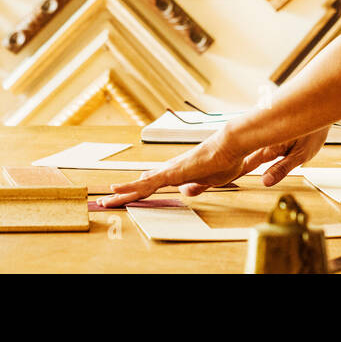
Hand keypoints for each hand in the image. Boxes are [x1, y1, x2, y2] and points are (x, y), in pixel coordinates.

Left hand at [95, 125, 329, 206]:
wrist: (236, 142)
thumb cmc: (230, 157)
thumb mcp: (215, 178)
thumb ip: (200, 184)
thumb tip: (187, 191)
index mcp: (183, 170)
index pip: (158, 179)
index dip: (142, 184)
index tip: (128, 188)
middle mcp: (173, 168)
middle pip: (144, 181)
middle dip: (125, 190)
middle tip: (105, 198)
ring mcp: (172, 169)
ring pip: (140, 183)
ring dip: (122, 191)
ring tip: (104, 198)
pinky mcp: (173, 172)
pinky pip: (148, 183)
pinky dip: (131, 188)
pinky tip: (118, 191)